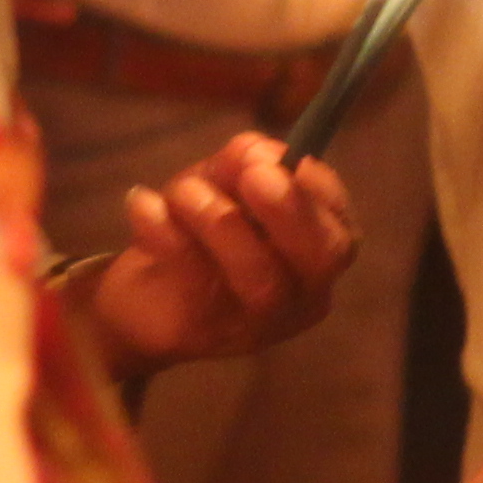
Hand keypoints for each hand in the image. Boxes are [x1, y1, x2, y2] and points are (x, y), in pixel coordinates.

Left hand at [88, 135, 358, 374]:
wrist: (142, 300)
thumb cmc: (198, 233)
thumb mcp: (221, 185)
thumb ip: (243, 163)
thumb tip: (255, 152)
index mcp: (316, 257)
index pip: (341, 228)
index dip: (321, 193)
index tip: (291, 160)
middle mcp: (301, 295)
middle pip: (321, 259)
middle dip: (292, 211)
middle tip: (256, 175)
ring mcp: (257, 322)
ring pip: (261, 276)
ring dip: (220, 220)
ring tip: (183, 189)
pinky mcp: (205, 331)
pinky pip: (195, 281)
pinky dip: (165, 234)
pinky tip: (141, 202)